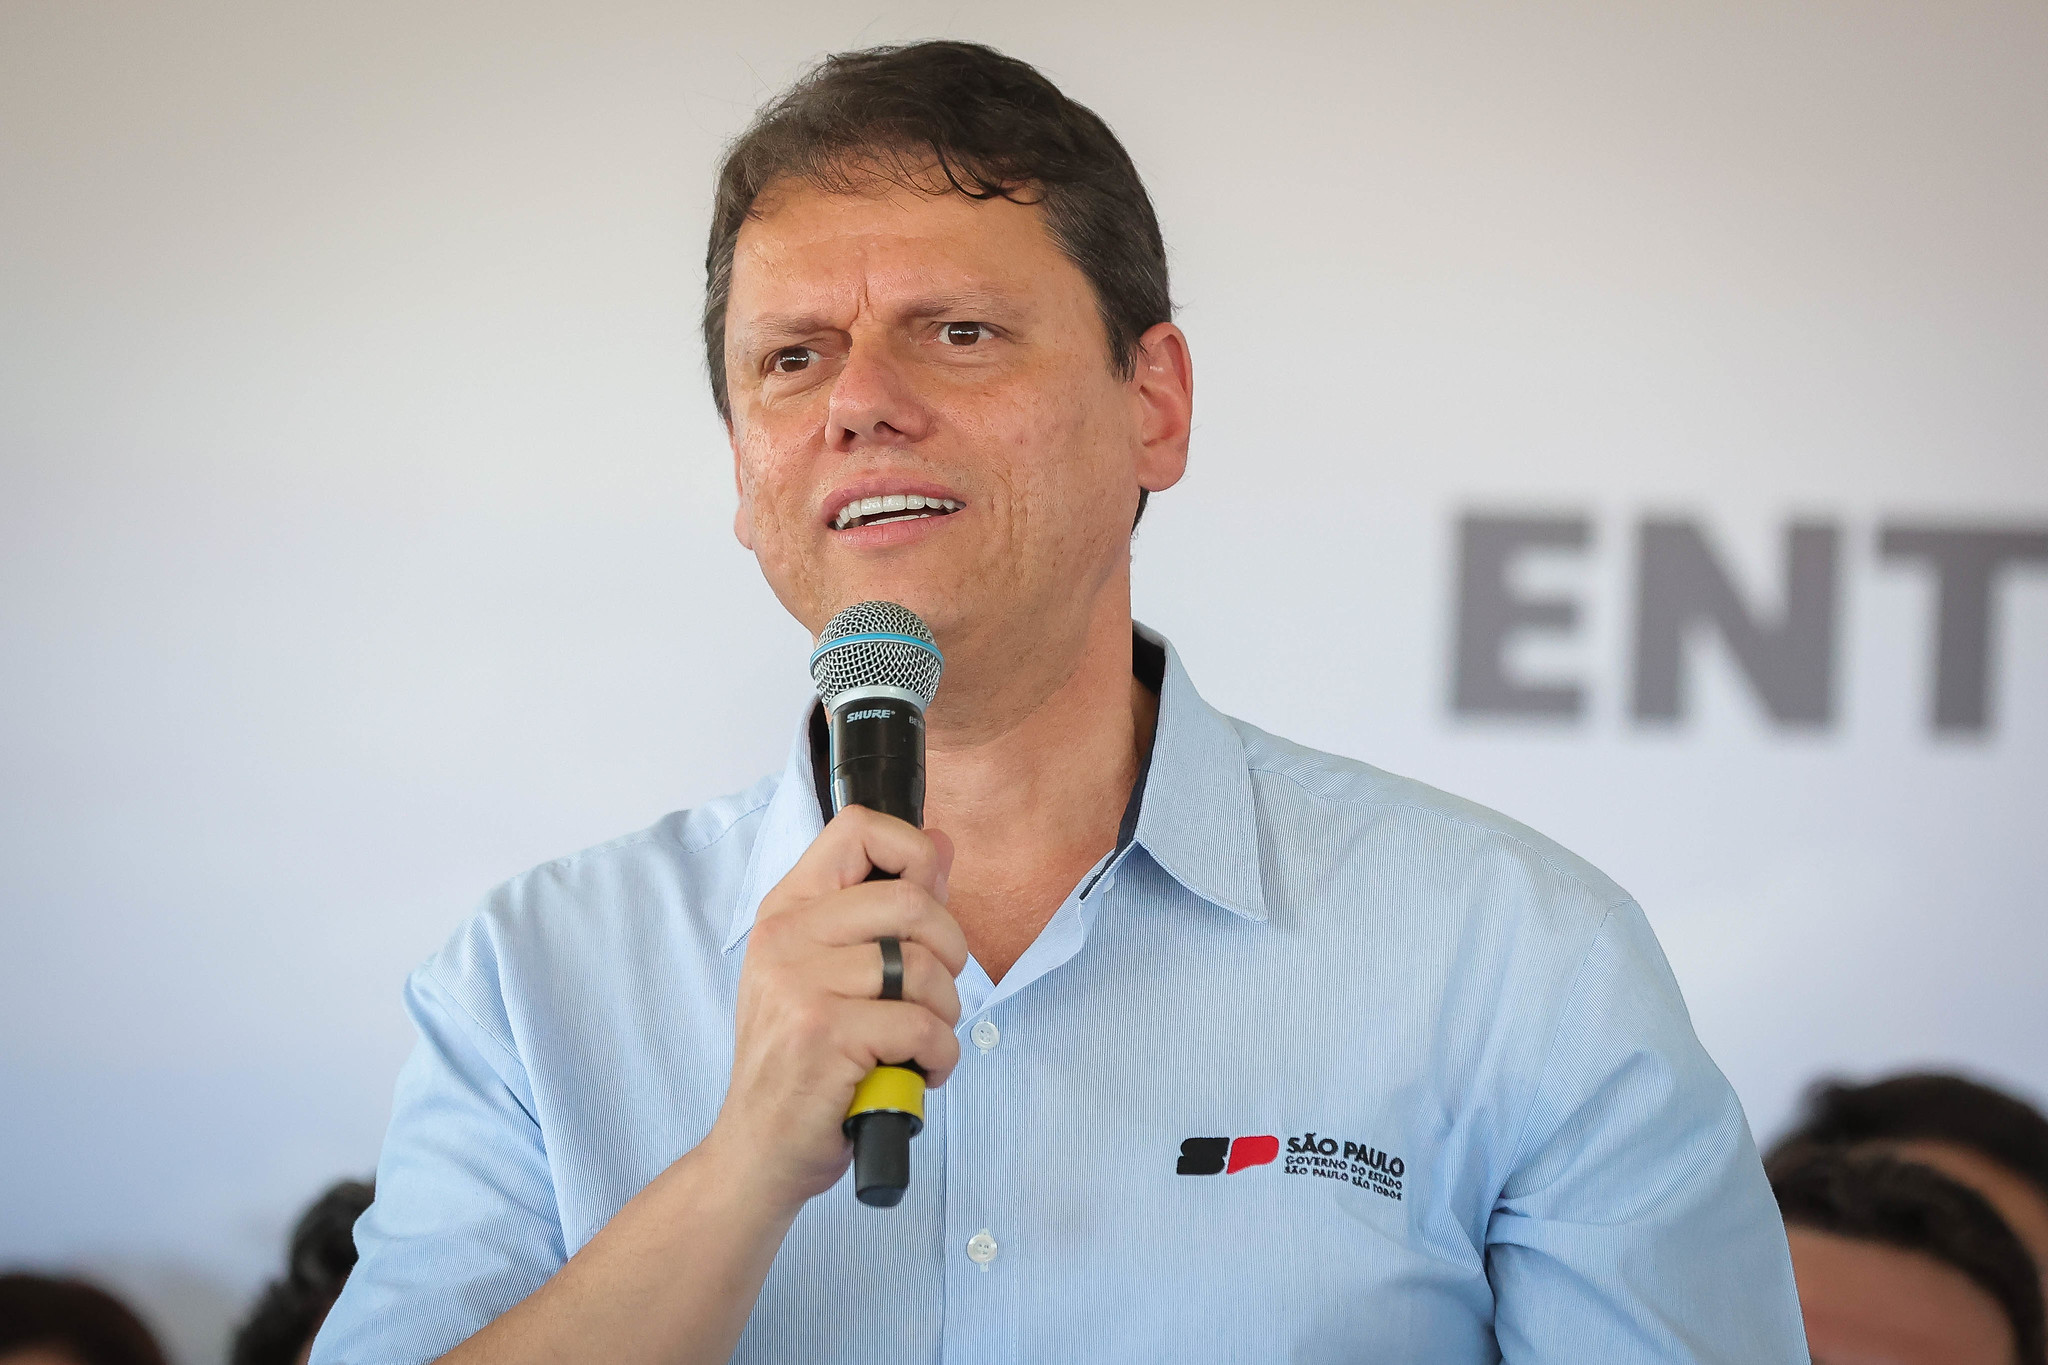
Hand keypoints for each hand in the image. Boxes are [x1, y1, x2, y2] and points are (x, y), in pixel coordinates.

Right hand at [705, 806, 966, 1209]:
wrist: (758, 1151)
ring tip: (919, 1042)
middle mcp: (785, 937)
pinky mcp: (822, 1035)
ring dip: (945, 1015)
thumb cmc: (806, 1062)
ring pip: (924, 968)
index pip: (858, 828)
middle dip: (950, 952)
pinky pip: (922, 1026)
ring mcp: (799, 985)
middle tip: (933, 995)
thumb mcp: (832, 974)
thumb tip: (943, 845)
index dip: (914, 854)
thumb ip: (887, 909)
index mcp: (788, 910)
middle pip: (911, 900)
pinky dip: (938, 1057)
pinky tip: (916, 1073)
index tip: (924, 909)